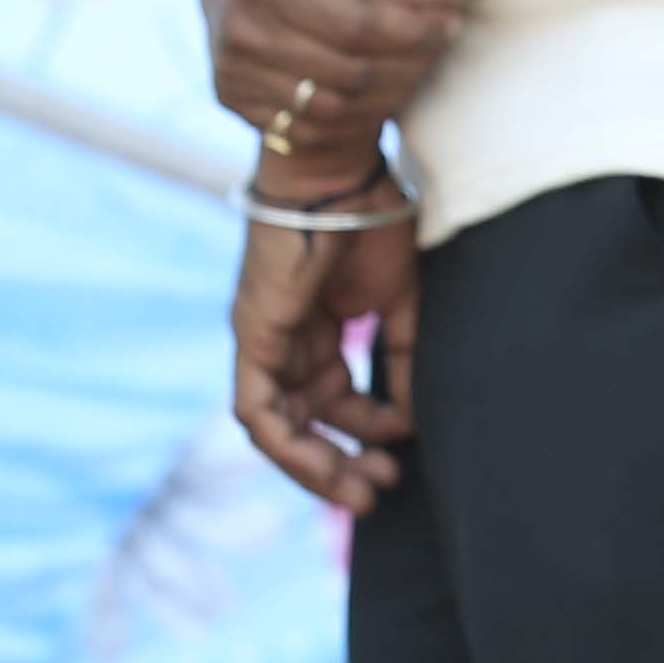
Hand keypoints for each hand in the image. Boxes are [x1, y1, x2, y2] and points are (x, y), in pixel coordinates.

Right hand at [200, 0, 466, 155]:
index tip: (450, 18)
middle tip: (445, 41)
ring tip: (423, 63)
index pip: (357, 28)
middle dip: (410, 62)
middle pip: (350, 73)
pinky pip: (307, 127)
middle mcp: (239, 34)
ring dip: (389, 93)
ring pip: (333, 109)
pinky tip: (386, 87)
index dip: (413, 30)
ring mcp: (232, 72)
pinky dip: (355, 116)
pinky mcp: (233, 100)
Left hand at [227, 175, 418, 510]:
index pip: (335, 398)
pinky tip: (324, 464)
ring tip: (359, 491)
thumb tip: (411, 417)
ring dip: (316, 466)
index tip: (408, 443)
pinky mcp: (252, 339)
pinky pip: (257, 411)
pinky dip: (286, 445)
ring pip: (278, 427)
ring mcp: (263, 342)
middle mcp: (285, 341)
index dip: (370, 429)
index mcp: (319, 327)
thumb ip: (403, 355)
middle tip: (380, 491)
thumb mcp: (399, 298)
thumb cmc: (370, 216)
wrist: (337, 171)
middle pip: (306, 420)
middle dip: (342, 462)